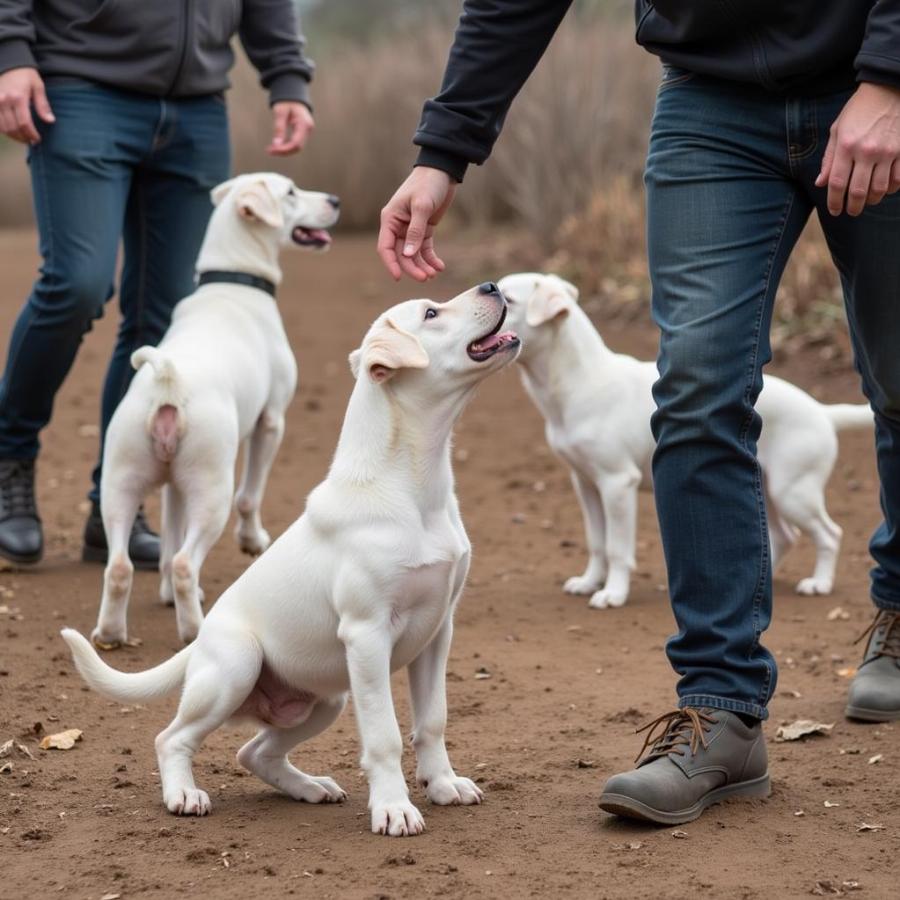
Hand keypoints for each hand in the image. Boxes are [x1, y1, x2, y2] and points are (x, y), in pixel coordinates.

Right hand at [0, 67, 54, 143]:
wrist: (8, 63)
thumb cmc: (25, 75)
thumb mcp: (38, 86)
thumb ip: (43, 105)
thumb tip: (50, 120)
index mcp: (18, 97)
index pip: (24, 123)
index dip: (31, 134)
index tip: (37, 139)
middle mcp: (4, 100)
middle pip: (13, 127)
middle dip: (23, 137)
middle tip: (31, 141)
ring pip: (3, 127)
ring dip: (13, 136)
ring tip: (23, 138)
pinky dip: (3, 130)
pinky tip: (12, 132)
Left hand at [268, 101, 313, 155]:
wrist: (293, 95)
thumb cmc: (286, 101)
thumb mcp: (280, 112)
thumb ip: (279, 128)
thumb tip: (276, 144)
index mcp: (304, 124)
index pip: (296, 143)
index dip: (284, 149)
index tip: (271, 150)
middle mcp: (308, 129)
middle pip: (297, 148)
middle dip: (283, 151)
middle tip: (269, 151)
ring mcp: (306, 132)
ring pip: (296, 147)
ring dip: (284, 150)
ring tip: (271, 149)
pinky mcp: (302, 133)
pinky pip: (295, 143)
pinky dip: (286, 146)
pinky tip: (276, 146)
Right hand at [377, 167, 455, 280]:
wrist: (443, 170)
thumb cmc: (428, 183)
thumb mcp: (422, 206)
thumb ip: (415, 231)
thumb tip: (408, 254)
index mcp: (390, 219)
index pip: (385, 247)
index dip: (391, 263)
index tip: (398, 278)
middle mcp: (398, 226)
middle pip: (401, 254)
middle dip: (412, 267)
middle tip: (425, 278)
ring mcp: (410, 229)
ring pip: (413, 254)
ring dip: (422, 265)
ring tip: (433, 274)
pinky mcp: (424, 229)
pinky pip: (424, 248)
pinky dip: (431, 258)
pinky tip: (439, 266)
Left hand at [816, 82, 899, 215]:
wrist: (889, 87)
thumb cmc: (859, 110)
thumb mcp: (837, 130)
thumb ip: (829, 158)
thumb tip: (821, 183)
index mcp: (846, 146)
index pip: (837, 183)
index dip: (834, 202)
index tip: (835, 211)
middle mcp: (867, 151)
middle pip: (858, 191)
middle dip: (853, 207)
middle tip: (851, 211)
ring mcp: (888, 151)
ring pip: (879, 189)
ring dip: (872, 200)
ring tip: (867, 202)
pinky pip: (898, 178)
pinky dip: (891, 188)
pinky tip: (884, 189)